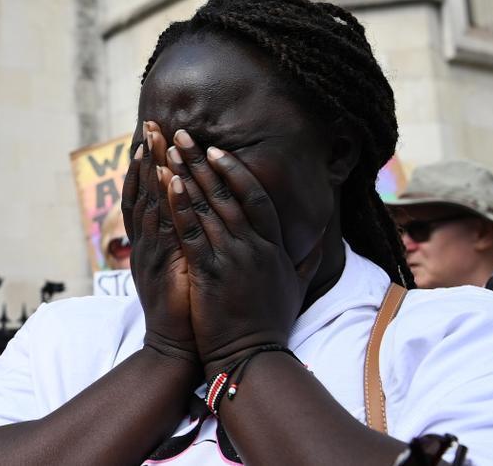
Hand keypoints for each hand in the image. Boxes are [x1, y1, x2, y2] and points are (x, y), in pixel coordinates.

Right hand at [120, 121, 196, 363]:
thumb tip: (211, 224)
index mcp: (155, 241)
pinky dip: (163, 201)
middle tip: (150, 124)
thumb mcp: (191, 270)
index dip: (152, 164)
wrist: (178, 347)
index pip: (150, 194)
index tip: (157, 136)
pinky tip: (168, 177)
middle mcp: (147, 242)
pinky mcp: (161, 265)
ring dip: (150, 170)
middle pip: (143, 189)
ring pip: (147, 202)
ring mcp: (150, 251)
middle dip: (146, 155)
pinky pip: (160, 227)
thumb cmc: (191, 310)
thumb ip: (196, 245)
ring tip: (153, 140)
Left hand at [164, 130, 319, 376]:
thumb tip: (326, 234)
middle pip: (226, 193)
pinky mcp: (209, 272)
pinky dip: (180, 205)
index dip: (234, 171)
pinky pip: (191, 230)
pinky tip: (166, 183)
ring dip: (185, 175)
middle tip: (181, 133)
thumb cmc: (272, 323)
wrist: (252, 357)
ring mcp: (232, 258)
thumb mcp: (298, 286)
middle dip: (201, 161)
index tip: (215, 150)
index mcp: (273, 246)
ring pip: (207, 206)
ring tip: (167, 149)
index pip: (255, 197)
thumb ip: (310, 256)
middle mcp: (254, 246)